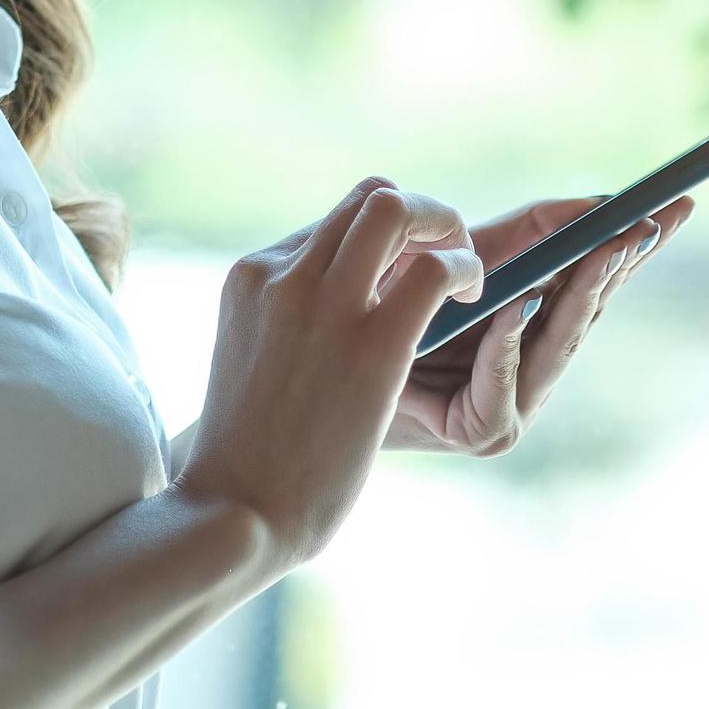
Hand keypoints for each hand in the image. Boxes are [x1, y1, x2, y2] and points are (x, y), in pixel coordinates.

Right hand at [175, 177, 481, 561]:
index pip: (332, 220)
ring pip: (399, 209)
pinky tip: (473, 299)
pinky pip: (436, 269)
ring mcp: (325, 305)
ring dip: (446, 228)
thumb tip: (328, 315)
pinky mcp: (372, 345)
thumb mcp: (252, 360)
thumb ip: (284, 321)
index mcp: (250, 278)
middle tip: (447, 253)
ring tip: (466, 275)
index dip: (382, 236)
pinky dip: (465, 269)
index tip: (407, 269)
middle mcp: (283, 276)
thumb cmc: (248, 454)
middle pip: (369, 197)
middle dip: (422, 213)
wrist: (235, 512)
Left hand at [389, 194, 695, 455]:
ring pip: (556, 344)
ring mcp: (514, 406)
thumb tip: (592, 203)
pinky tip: (520, 304)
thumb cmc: (383, 321)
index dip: (634, 243)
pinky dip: (509, 342)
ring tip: (607, 248)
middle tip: (651, 221)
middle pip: (587, 309)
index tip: (676, 204)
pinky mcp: (480, 432)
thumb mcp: (462, 265)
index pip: (594, 279)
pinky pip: (500, 382)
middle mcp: (535, 371)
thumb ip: (526, 238)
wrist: (320, 390)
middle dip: (620, 262)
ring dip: (579, 293)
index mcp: (536, 332)